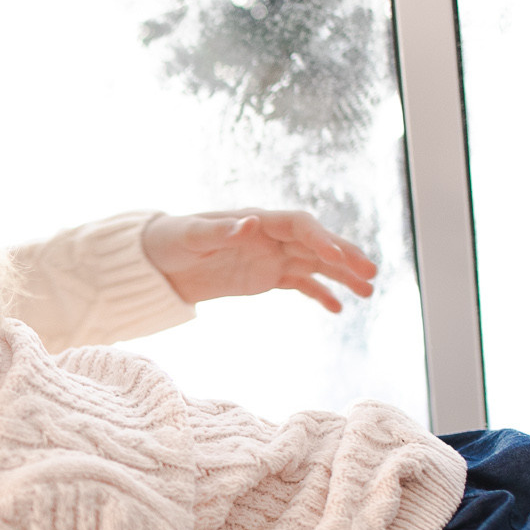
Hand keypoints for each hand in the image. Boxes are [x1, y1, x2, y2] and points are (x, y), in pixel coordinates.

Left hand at [141, 209, 376, 312]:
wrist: (158, 260)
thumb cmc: (171, 239)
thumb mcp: (190, 235)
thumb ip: (219, 231)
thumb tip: (250, 224)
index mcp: (257, 220)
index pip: (299, 226)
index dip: (321, 239)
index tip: (340, 257)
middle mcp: (270, 236)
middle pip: (316, 244)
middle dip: (345, 257)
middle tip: (372, 273)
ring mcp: (271, 256)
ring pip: (315, 264)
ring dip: (342, 276)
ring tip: (369, 291)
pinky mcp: (265, 276)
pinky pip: (299, 284)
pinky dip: (319, 295)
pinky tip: (338, 309)